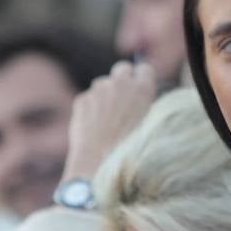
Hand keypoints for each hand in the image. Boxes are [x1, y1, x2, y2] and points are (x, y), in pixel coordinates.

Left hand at [62, 60, 157, 179]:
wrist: (99, 163)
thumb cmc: (129, 149)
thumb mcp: (148, 125)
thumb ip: (143, 104)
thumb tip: (137, 95)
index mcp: (142, 89)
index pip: (145, 68)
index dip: (143, 77)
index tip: (141, 86)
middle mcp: (120, 83)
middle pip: (123, 68)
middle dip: (124, 78)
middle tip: (124, 97)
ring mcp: (99, 89)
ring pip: (104, 84)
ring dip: (106, 95)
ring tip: (108, 121)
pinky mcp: (82, 98)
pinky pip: (90, 98)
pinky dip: (92, 108)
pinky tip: (95, 127)